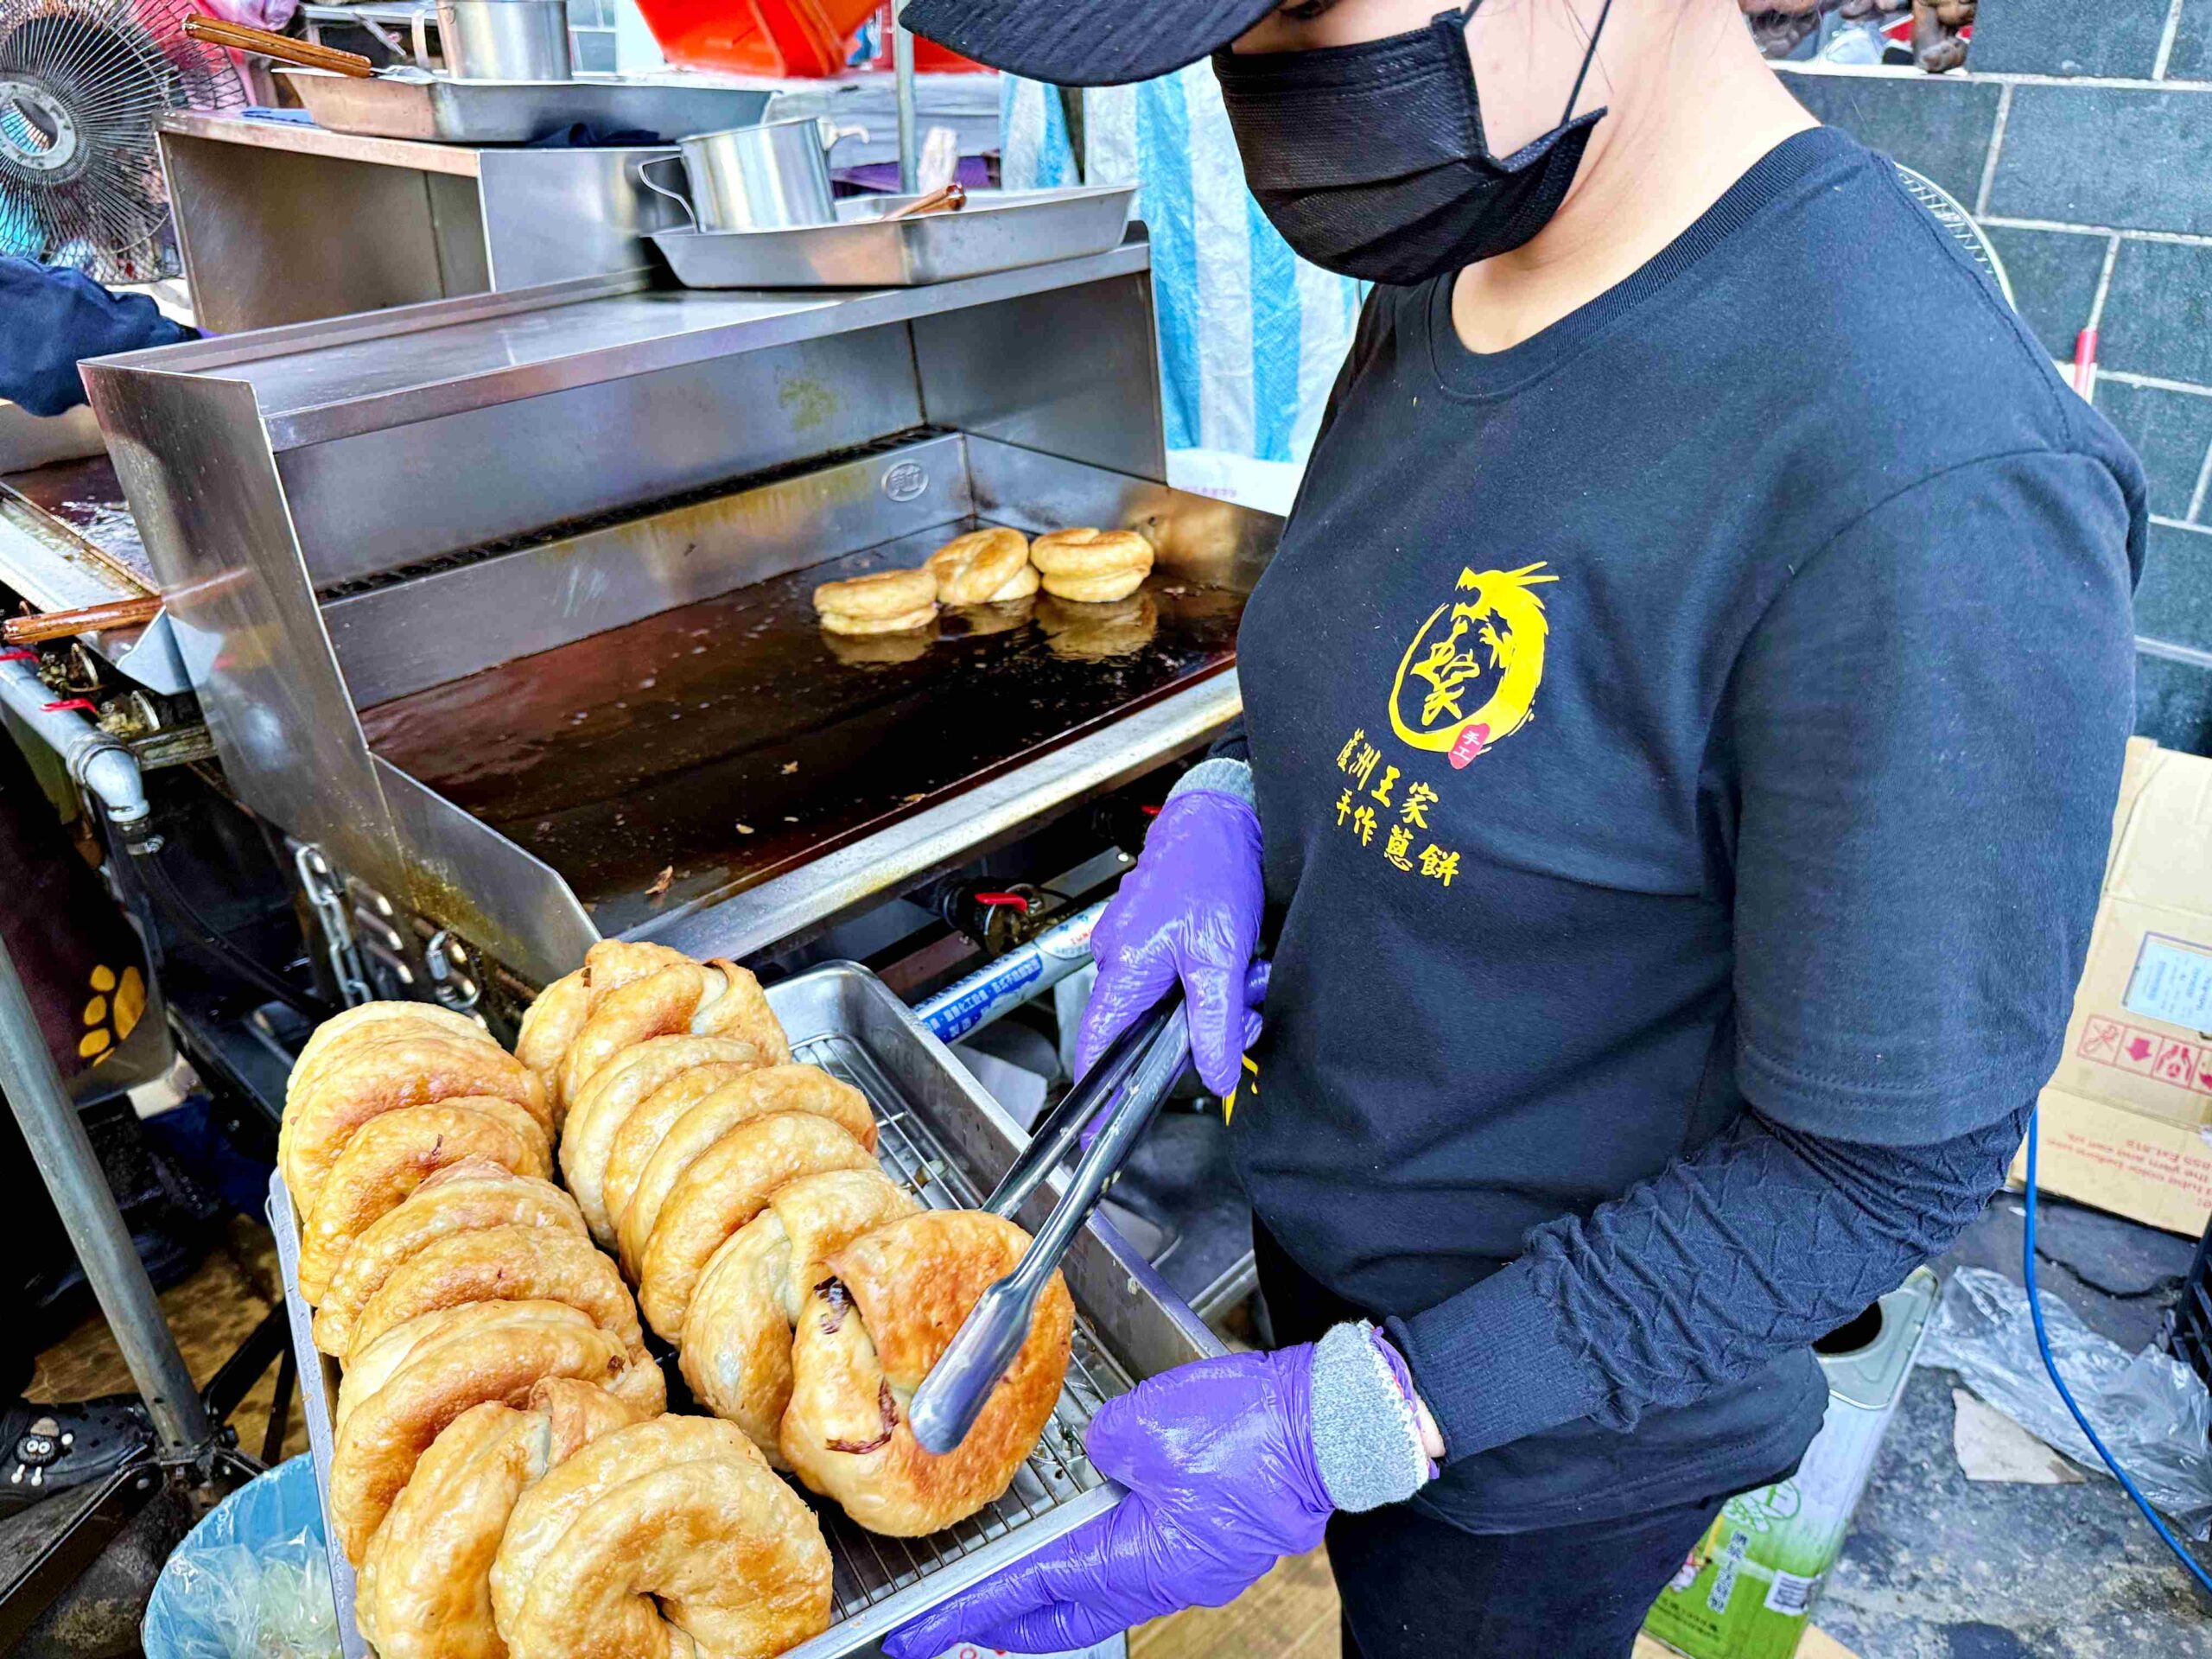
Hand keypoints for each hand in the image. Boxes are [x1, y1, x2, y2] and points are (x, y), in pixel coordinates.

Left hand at [881, 1348, 1330, 1657]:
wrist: (1334, 1423)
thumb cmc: (1253, 1425)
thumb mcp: (1146, 1422)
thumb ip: (1101, 1447)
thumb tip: (1100, 1458)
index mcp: (1139, 1556)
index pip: (1031, 1590)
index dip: (969, 1609)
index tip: (920, 1633)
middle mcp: (1168, 1577)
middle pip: (1069, 1613)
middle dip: (1012, 1623)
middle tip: (960, 1623)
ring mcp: (1199, 1565)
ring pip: (1109, 1590)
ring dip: (1061, 1590)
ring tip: (1018, 1585)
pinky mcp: (1220, 1543)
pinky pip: (1149, 1561)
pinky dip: (1108, 1558)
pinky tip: (1098, 1536)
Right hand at [1076, 784, 1264, 1097]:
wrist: (1222, 819)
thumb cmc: (1212, 871)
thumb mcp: (1223, 959)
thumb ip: (1217, 1025)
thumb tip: (1213, 1075)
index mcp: (1123, 969)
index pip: (1098, 1049)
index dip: (1100, 1094)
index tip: (1099, 1132)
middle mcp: (1117, 958)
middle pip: (1146, 1030)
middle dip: (1197, 1033)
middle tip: (1243, 1014)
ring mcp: (1133, 944)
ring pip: (1169, 1004)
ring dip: (1212, 1002)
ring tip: (1245, 971)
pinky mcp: (1153, 935)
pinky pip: (1175, 978)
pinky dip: (1208, 979)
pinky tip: (1235, 959)